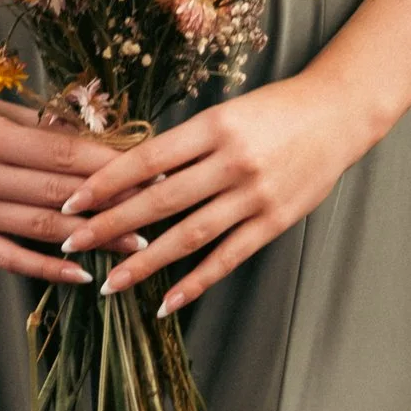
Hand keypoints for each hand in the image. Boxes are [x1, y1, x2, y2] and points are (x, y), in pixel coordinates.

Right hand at [0, 95, 136, 283]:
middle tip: (152, 212)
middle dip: (110, 204)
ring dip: (91, 239)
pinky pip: (13, 258)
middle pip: (56, 195)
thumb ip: (55, 132)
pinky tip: (83, 273)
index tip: (149, 175)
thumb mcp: (9, 113)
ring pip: (41, 229)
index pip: (62, 157)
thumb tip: (117, 150)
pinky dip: (49, 270)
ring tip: (133, 245)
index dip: (109, 168)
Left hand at [59, 73, 388, 316]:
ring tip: (111, 284)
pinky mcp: (275, 221)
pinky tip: (168, 301)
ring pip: (189, 235)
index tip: (72, 201)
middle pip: (159, 200)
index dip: (105, 182)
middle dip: (110, 225)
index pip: (146, 159)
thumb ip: (188, 144)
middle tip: (73, 242)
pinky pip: (228, 257)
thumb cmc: (277, 110)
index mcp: (213, 127)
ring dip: (146, 263)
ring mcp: (254, 195)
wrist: (338, 114)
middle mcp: (231, 162)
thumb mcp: (227, 114)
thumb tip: (136, 176)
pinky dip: (196, 282)